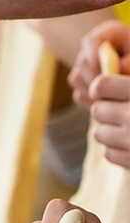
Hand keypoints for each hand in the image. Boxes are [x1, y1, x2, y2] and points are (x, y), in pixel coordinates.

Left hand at [71, 20, 129, 169]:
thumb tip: (108, 70)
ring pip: (99, 133)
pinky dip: (119, 149)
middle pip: (98, 110)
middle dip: (108, 110)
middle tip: (124, 110)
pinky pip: (109, 152)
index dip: (103, 87)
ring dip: (111, 130)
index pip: (101, 85)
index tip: (110, 90)